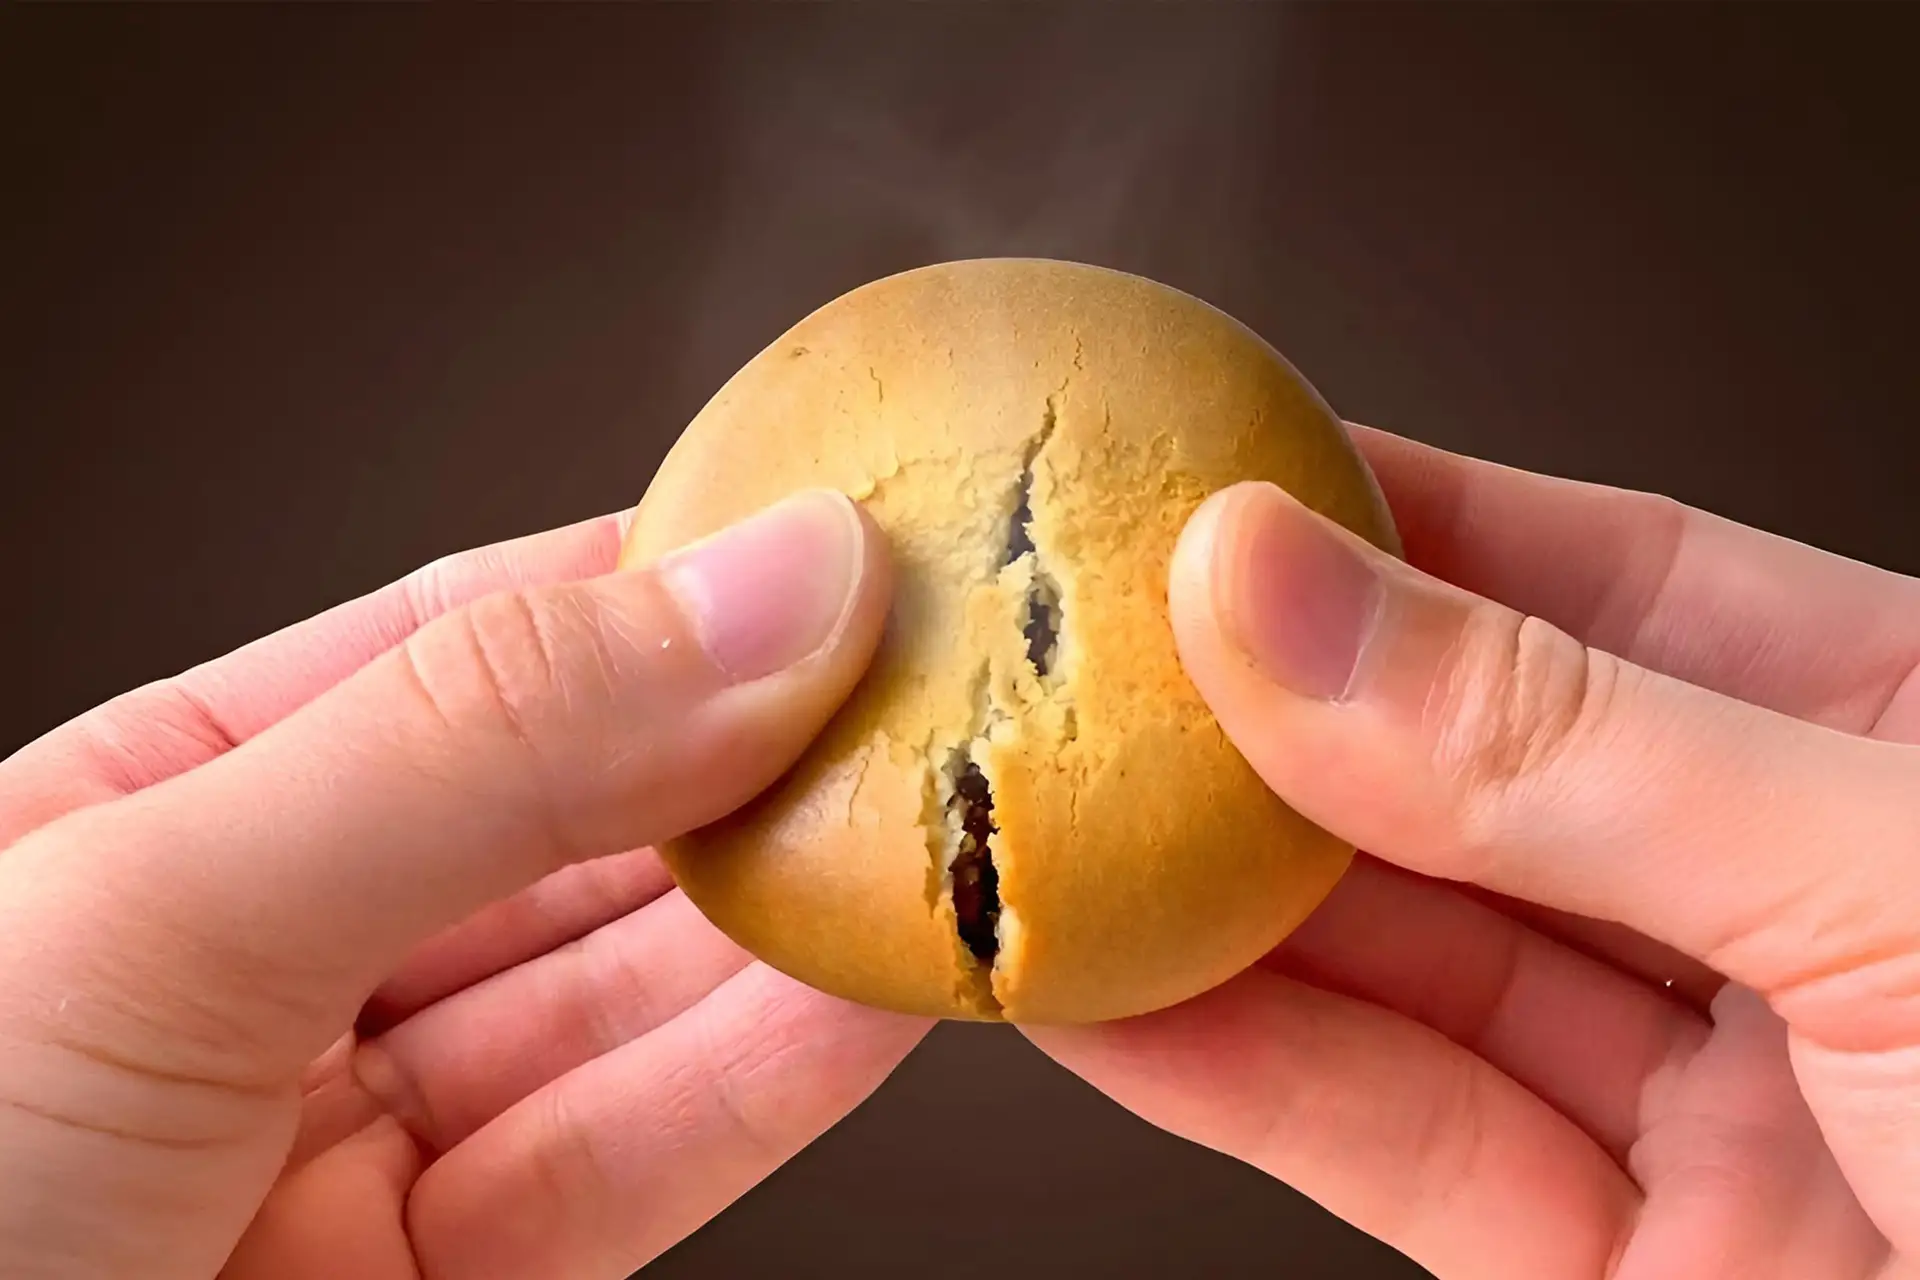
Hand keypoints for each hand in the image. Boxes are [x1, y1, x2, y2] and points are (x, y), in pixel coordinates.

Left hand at [0, 491, 929, 1279]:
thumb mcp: (157, 911)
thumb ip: (469, 747)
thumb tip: (743, 600)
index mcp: (161, 813)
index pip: (456, 650)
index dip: (652, 588)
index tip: (825, 547)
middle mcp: (270, 966)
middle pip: (570, 826)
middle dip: (750, 759)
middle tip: (924, 691)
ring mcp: (356, 1143)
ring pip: (622, 1000)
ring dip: (787, 923)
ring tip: (937, 831)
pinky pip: (624, 1164)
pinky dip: (760, 1081)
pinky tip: (868, 994)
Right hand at [1028, 428, 1919, 1279]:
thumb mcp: (1898, 889)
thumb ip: (1564, 748)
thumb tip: (1285, 592)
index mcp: (1908, 747)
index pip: (1599, 577)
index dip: (1390, 519)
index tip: (1205, 478)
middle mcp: (1789, 908)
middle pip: (1462, 775)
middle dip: (1258, 718)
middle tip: (1079, 655)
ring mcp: (1704, 1102)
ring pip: (1402, 964)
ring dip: (1212, 903)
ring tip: (1046, 819)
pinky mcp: (1619, 1274)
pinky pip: (1394, 1139)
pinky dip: (1236, 1072)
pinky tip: (1111, 995)